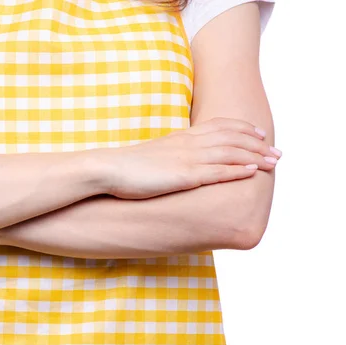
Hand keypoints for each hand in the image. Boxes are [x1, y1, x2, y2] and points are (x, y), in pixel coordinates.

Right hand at [96, 117, 280, 199]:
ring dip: (255, 156)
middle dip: (257, 144)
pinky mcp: (183, 176)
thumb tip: (175, 164)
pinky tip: (252, 171)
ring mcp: (187, 159)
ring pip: (230, 153)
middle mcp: (188, 144)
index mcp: (181, 138)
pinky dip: (237, 170)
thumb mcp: (152, 156)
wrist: (108, 169)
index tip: (259, 133)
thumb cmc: (125, 166)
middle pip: (231, 138)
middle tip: (277, 152)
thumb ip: (169, 156)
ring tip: (274, 161)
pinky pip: (217, 171)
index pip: (219, 127)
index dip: (242, 129)